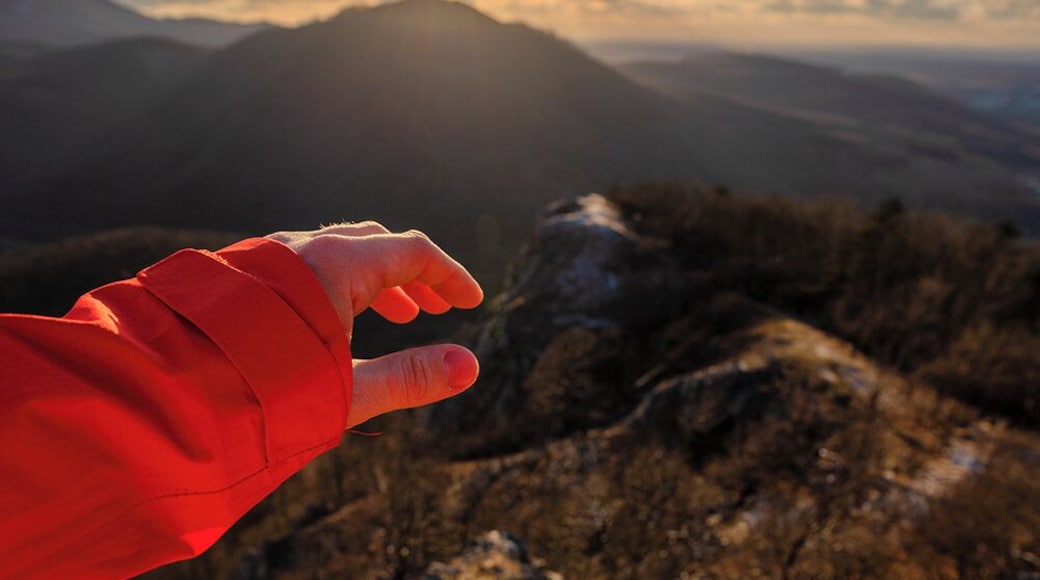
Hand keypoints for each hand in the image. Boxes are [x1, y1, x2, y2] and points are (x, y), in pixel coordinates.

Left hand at [267, 222, 483, 427]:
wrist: (169, 397)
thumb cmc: (262, 397)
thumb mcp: (346, 391)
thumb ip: (409, 377)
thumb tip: (469, 367)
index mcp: (333, 265)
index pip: (412, 252)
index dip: (450, 276)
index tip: (472, 302)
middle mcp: (301, 248)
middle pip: (377, 245)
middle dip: (415, 276)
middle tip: (436, 310)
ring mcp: (268, 258)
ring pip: (339, 252)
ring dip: (378, 280)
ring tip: (401, 316)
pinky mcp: (246, 275)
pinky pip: (307, 263)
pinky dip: (341, 283)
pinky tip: (342, 319)